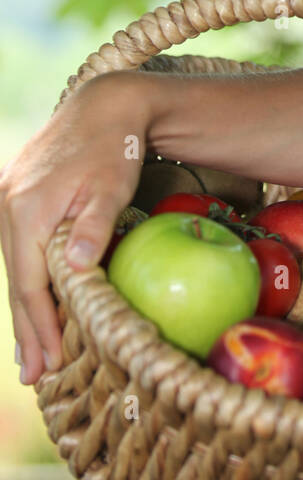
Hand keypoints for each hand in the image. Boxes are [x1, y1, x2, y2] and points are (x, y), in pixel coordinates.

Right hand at [0, 72, 147, 386]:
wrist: (104, 104)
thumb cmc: (114, 146)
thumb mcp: (112, 187)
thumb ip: (94, 228)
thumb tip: (77, 270)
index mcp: (28, 209)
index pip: (29, 283)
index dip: (39, 326)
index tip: (47, 364)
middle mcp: (7, 205)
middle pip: (16, 281)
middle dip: (27, 329)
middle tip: (36, 375)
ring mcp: (7, 198)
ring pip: (15, 266)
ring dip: (26, 308)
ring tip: (34, 353)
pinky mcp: (16, 195)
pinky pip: (19, 248)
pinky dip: (27, 279)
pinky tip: (35, 302)